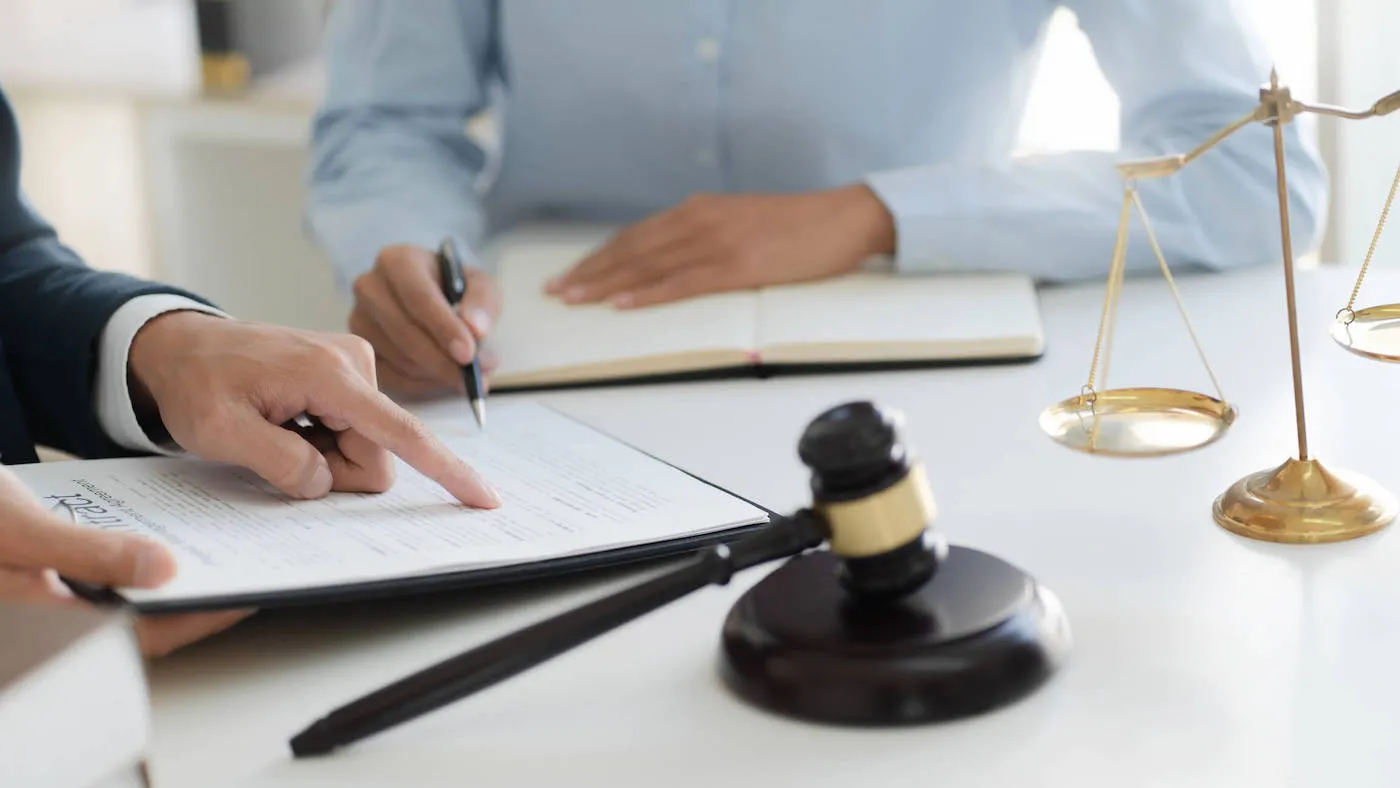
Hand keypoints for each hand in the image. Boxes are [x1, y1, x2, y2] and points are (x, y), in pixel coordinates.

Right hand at [0, 467, 249, 656]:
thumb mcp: (21, 527)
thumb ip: (91, 554)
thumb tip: (161, 571)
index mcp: (44, 624)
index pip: (143, 638)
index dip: (201, 619)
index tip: (248, 594)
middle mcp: (46, 622)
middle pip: (138, 626)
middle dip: (191, 602)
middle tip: (244, 571)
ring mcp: (42, 603)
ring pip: (120, 605)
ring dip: (163, 585)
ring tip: (213, 556)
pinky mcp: (39, 582)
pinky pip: (99, 583)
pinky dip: (132, 567)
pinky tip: (157, 543)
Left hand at [128, 311, 501, 506]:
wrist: (180, 346)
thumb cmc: (195, 383)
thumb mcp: (218, 432)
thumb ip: (278, 462)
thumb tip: (325, 482)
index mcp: (330, 374)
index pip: (402, 432)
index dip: (446, 470)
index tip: (485, 498)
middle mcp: (355, 363)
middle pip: (378, 454)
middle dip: (335, 469)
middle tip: (276, 449)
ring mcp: (354, 366)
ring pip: (367, 447)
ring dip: (324, 455)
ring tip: (276, 430)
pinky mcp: (348, 374)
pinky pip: (356, 431)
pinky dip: (322, 440)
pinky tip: (287, 420)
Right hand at [349, 244, 502, 394]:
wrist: (434, 298)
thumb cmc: (456, 290)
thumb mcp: (480, 286)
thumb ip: (483, 303)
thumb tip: (476, 329)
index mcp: (397, 260)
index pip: (417, 296)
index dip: (443, 328)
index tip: (467, 354)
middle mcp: (369, 287)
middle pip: (402, 331)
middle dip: (440, 359)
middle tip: (470, 379)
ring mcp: (358, 319)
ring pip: (397, 356)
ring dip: (433, 373)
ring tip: (462, 375)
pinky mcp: (358, 349)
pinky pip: (387, 376)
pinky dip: (419, 384)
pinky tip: (440, 378)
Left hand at [544, 184, 895, 307]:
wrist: (844, 219)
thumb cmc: (798, 226)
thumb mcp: (741, 222)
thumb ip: (707, 236)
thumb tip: (675, 260)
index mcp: (699, 209)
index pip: (635, 236)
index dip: (598, 256)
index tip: (569, 274)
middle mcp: (699, 220)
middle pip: (631, 249)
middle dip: (589, 272)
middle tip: (554, 291)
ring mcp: (716, 242)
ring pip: (647, 265)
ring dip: (606, 284)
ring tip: (573, 299)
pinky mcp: (737, 266)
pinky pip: (682, 283)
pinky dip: (648, 294)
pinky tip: (621, 304)